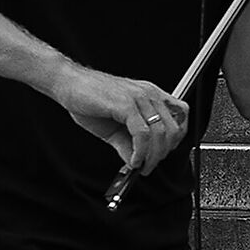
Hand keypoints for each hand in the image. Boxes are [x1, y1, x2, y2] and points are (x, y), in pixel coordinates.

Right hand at [49, 63, 191, 172]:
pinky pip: (142, 134)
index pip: (181, 115)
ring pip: (160, 133)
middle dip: (163, 153)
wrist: (68, 84)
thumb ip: (128, 145)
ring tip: (140, 165)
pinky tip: (133, 160)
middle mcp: (148, 94)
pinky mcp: (126, 104)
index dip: (176, 138)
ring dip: (152, 156)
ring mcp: (139, 98)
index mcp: (150, 95)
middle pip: (173, 128)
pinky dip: (140, 152)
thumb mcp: (114, 127)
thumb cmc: (89, 99)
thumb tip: (135, 164)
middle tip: (150, 165)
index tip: (163, 153)